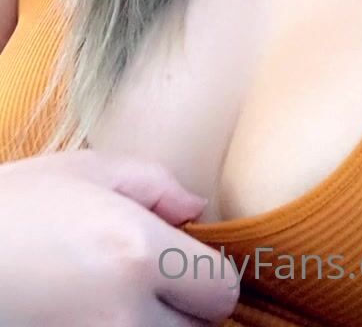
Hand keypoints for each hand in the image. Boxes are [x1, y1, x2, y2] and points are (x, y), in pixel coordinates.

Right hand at [0, 148, 239, 324]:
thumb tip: (195, 209)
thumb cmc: (13, 207)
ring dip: (155, 325)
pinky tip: (96, 311)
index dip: (207, 273)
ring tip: (117, 294)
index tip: (184, 259)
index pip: (220, 288)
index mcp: (137, 253)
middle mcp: (125, 313)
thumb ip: (155, 184)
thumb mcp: (84, 171)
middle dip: (187, 307)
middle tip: (151, 280)